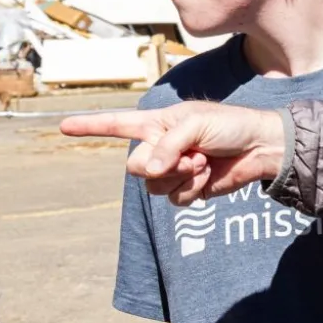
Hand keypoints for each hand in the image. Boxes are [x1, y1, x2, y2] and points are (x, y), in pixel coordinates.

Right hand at [60, 103, 285, 204]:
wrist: (259, 148)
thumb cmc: (229, 125)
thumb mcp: (196, 124)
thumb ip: (169, 145)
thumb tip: (150, 171)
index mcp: (156, 123)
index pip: (116, 124)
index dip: (89, 126)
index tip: (63, 126)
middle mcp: (159, 146)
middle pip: (134, 167)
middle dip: (161, 164)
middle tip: (191, 155)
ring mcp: (172, 169)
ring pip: (153, 186)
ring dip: (181, 177)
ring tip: (203, 162)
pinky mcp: (187, 189)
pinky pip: (174, 199)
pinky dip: (192, 190)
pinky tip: (208, 176)